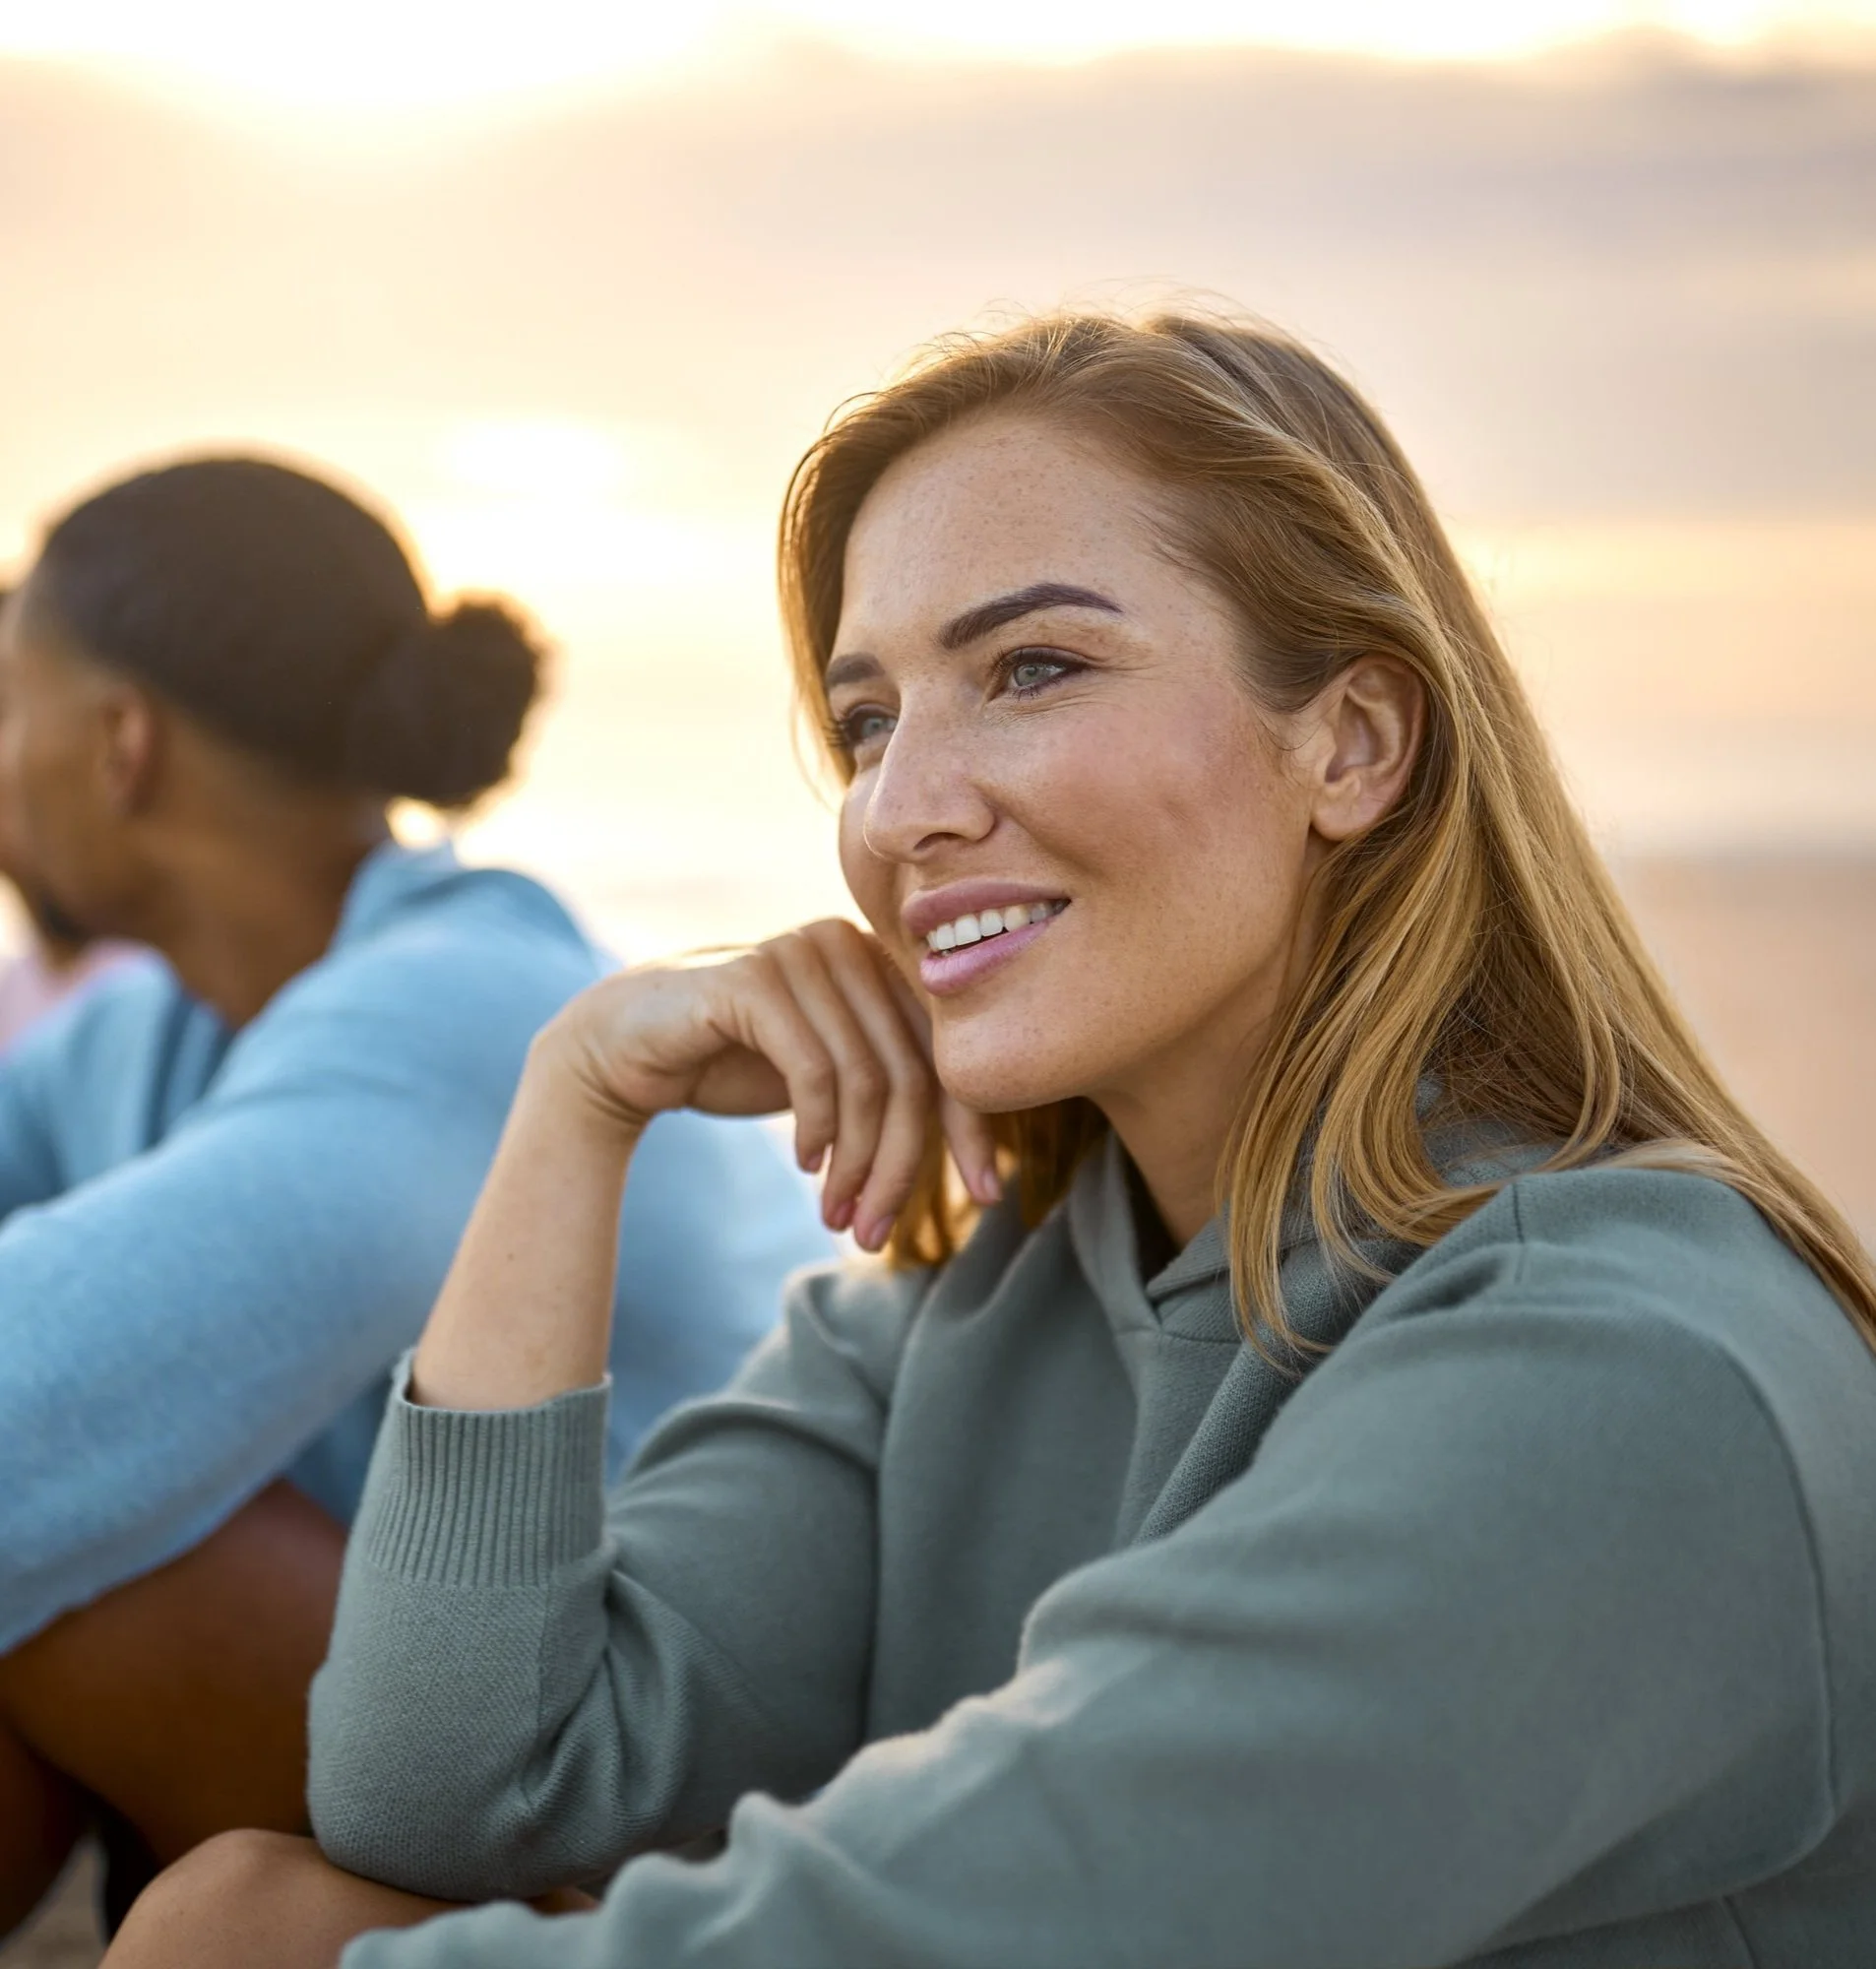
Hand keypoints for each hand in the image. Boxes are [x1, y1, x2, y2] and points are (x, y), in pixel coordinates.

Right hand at [541, 920, 999, 1251]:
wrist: (628, 1046)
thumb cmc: (740, 1063)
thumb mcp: (833, 1079)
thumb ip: (896, 1092)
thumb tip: (990, 1164)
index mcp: (883, 962)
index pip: (948, 1051)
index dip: (972, 1126)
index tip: (988, 1194)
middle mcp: (850, 945)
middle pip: (912, 1072)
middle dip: (902, 1165)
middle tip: (874, 1232)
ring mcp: (802, 954)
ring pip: (868, 1079)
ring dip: (857, 1163)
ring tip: (837, 1216)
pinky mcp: (755, 979)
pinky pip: (815, 1070)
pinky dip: (818, 1129)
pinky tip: (804, 1163)